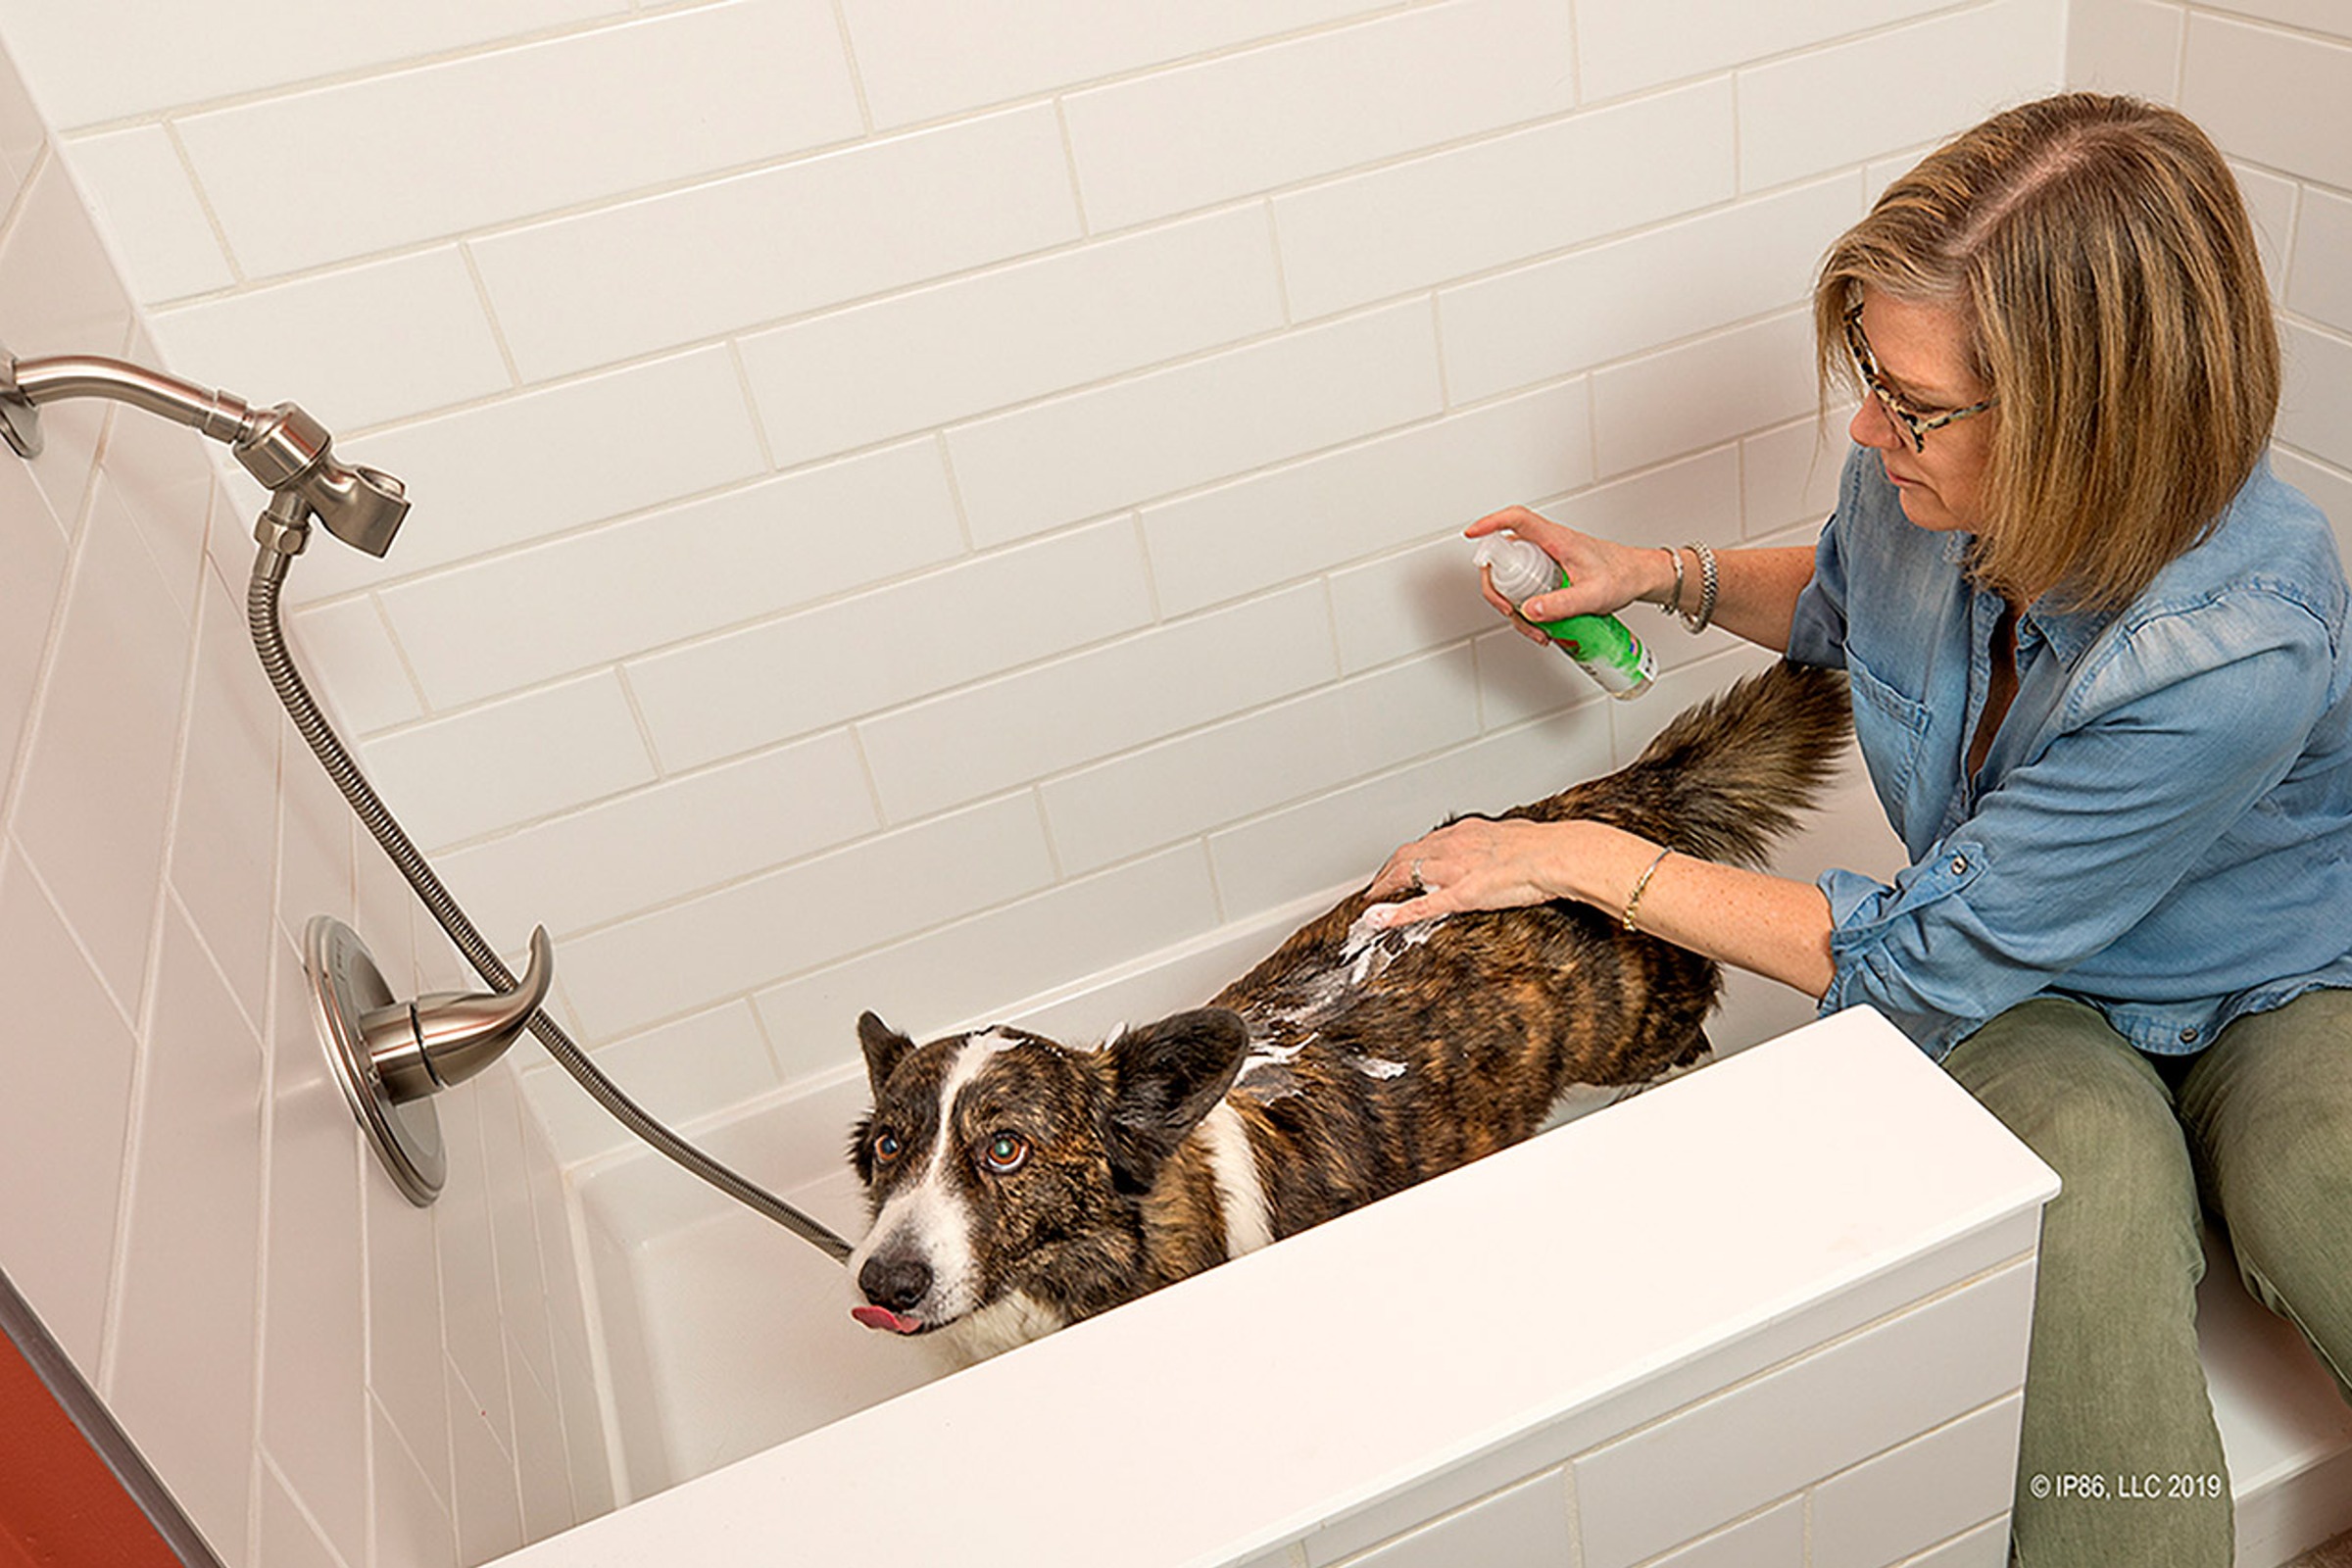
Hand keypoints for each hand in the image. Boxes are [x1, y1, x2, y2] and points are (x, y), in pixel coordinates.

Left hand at [1363, 815, 1574, 929]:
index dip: (1408, 856)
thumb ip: (1500, 842)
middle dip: (1387, 871)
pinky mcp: (1459, 894)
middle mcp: (1453, 846)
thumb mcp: (1515, 835)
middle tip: (1377, 885)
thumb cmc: (1544, 847)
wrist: (1555, 855)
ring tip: (1372, 901)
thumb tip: (1505, 842)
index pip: (1426, 843)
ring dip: (1384, 888)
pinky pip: (1420, 905)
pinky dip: (1395, 913)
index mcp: (1467, 832)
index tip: (1402, 865)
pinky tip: (1378, 919)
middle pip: (1407, 856)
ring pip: (1406, 876)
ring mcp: (1453, 870)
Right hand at [1466, 506, 1676, 642]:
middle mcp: (1548, 546)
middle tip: (1507, 611)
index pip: (1517, 520)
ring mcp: (1548, 561)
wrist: (1640, 578)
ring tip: (1535, 631)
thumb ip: (1562, 604)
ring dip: (1515, 607)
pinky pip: (1528, 588)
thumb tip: (1529, 610)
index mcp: (1556, 540)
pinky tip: (1542, 627)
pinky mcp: (1551, 574)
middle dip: (1497, 588)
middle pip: (1505, 558)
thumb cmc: (1623, 576)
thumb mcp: (1593, 595)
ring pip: (1515, 579)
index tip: (1472, 535)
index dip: (1490, 524)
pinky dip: (1528, 609)